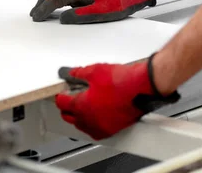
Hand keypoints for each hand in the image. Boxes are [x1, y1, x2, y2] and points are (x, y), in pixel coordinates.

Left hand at [55, 55, 179, 139]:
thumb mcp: (95, 71)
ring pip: (82, 126)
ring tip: (81, 108)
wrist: (141, 89)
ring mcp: (101, 127)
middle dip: (67, 108)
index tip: (61, 93)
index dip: (60, 96)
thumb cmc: (122, 81)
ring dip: (79, 118)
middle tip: (68, 100)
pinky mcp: (113, 130)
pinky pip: (96, 131)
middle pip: (69, 117)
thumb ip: (79, 73)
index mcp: (81, 106)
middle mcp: (89, 120)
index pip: (63, 104)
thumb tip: (72, 73)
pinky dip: (92, 125)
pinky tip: (95, 117)